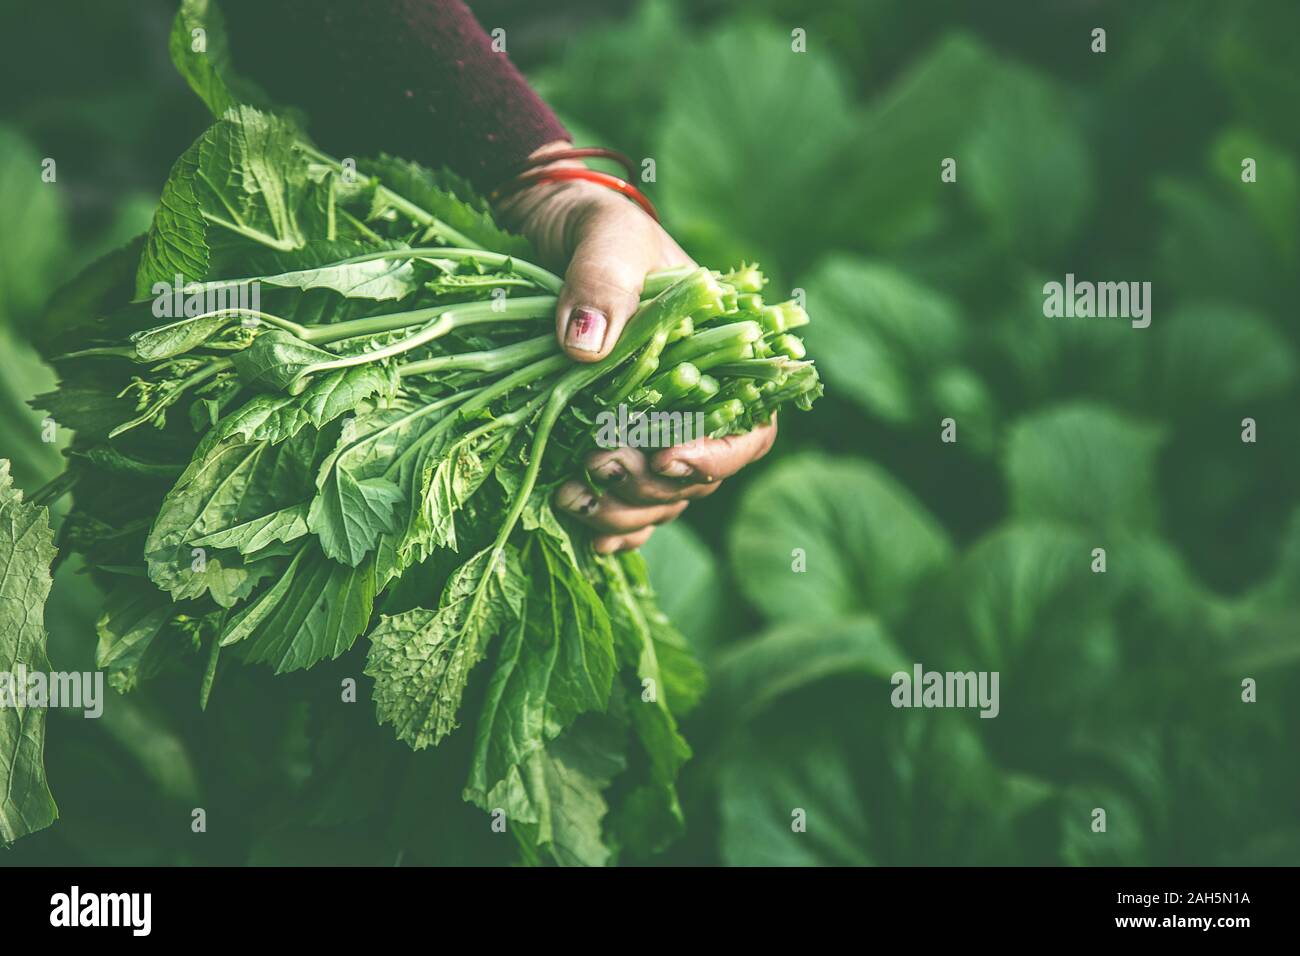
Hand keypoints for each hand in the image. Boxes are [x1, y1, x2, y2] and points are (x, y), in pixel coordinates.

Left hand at [497, 142, 776, 551]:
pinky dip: (609, 526)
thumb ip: (603, 282)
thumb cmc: (596, 228)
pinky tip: (581, 527)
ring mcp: (653, 429)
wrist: (549, 234)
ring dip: (623, 510)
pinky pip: (626, 506)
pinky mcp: (610, 444)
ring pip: (662, 500)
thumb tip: (585, 347)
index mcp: (723, 360)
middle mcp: (697, 405)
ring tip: (573, 496)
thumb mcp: (606, 238)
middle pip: (701, 478)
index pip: (750, 429)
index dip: (719, 457)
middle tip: (599, 464)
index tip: (668, 457)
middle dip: (653, 485)